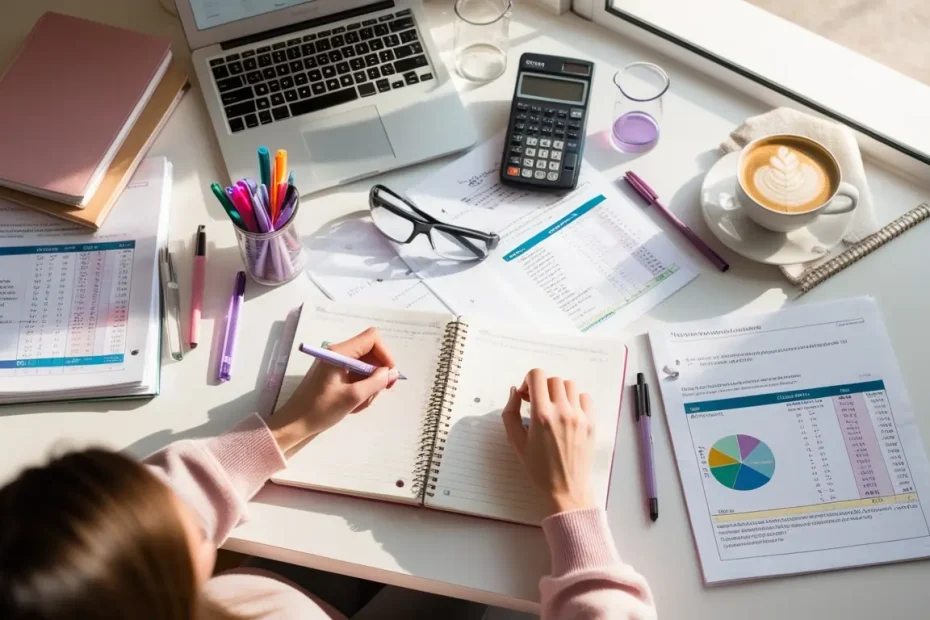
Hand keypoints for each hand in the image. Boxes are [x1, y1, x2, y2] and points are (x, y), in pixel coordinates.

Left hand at [269, 328, 397, 452]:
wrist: (295, 424)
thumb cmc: (321, 409)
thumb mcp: (353, 397)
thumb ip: (376, 382)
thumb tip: (393, 372)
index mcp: (340, 352)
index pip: (372, 338)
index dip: (385, 354)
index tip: (388, 375)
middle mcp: (339, 353)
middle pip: (371, 352)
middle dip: (378, 373)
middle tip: (377, 393)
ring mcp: (336, 363)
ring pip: (366, 366)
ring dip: (369, 384)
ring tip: (360, 403)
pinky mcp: (335, 374)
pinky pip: (357, 375)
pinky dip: (361, 388)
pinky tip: (354, 404)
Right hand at [501, 368, 595, 515]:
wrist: (566, 488)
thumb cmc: (539, 468)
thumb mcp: (516, 442)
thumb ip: (510, 413)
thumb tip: (515, 392)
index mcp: (541, 415)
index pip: (537, 376)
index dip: (528, 380)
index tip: (525, 395)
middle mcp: (562, 411)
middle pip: (552, 379)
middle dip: (541, 387)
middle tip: (536, 402)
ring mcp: (579, 416)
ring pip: (569, 385)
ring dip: (558, 391)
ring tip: (553, 406)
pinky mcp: (591, 422)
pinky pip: (585, 397)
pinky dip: (575, 399)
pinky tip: (567, 412)